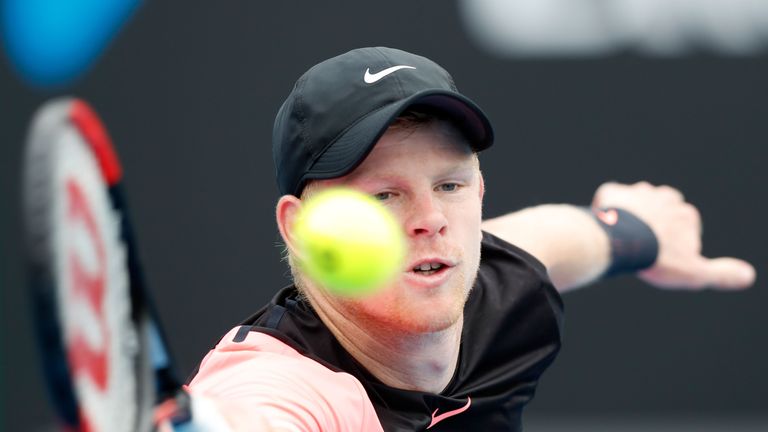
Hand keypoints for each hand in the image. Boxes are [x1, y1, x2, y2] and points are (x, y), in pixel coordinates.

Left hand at [592, 181, 754, 289]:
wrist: (623, 242)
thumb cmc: (659, 258)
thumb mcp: (695, 273)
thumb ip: (722, 274)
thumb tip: (749, 276)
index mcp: (686, 214)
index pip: (683, 227)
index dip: (672, 245)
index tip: (662, 257)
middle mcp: (664, 197)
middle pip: (661, 210)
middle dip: (654, 224)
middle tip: (643, 246)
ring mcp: (638, 193)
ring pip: (636, 201)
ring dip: (631, 215)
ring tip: (624, 236)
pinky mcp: (613, 192)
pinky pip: (610, 197)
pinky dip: (606, 209)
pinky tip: (604, 224)